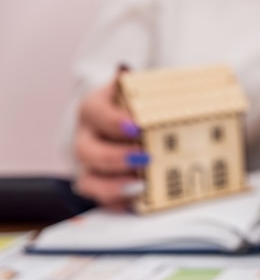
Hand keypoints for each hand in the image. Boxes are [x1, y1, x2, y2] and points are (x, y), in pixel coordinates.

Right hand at [73, 74, 148, 208]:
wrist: (138, 121)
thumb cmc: (142, 105)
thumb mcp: (146, 90)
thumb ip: (152, 84)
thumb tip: (154, 74)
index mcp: (95, 109)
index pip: (96, 113)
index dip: (113, 121)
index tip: (136, 127)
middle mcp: (88, 137)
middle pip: (86, 150)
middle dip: (114, 157)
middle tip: (144, 158)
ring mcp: (91, 165)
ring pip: (87, 180)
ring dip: (112, 186)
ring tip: (140, 186)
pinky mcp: (101, 186)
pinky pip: (102, 201)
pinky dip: (118, 205)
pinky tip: (136, 204)